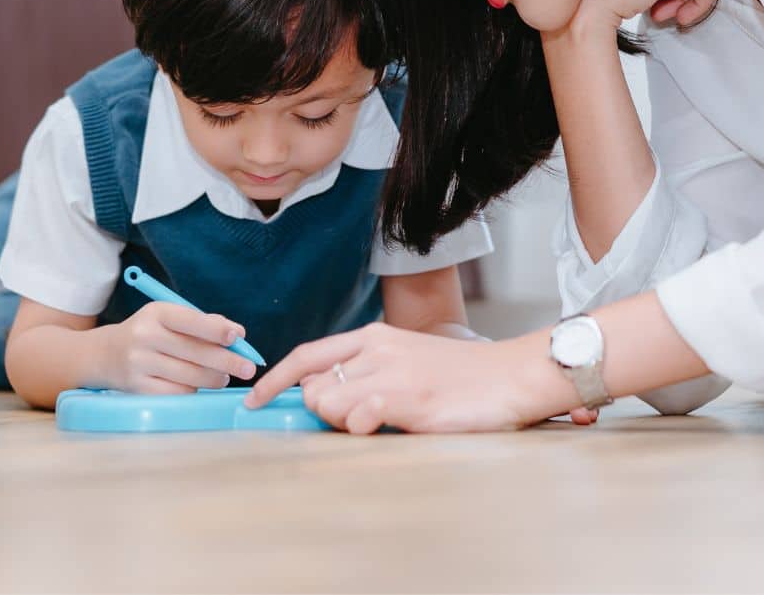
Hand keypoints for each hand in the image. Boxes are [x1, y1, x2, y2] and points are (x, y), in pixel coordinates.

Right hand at [101, 302, 257, 392]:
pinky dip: (193, 390)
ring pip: (190, 375)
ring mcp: (139, 364)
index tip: (238, 337)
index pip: (191, 321)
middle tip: (249, 368)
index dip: (216, 330)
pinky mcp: (138, 388)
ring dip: (214, 378)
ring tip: (223, 377)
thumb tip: (237, 335)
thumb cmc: (149, 333)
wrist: (104, 355)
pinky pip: (177, 392)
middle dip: (227, 361)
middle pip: (195, 352)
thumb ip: (201, 323)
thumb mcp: (168, 318)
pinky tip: (198, 385)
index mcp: (156, 313)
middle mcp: (145, 336)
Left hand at [243, 322, 572, 433]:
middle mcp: (377, 348)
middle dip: (320, 412)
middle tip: (358, 421)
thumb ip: (368, 372)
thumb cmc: (461, 378)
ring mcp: (390, 372)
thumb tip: (325, 396)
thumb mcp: (407, 361)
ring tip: (382, 422)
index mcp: (374, 335)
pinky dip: (362, 428)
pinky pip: (357, 418)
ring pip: (329, 404)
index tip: (252, 401)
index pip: (308, 354)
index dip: (274, 379)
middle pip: (313, 386)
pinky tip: (389, 425)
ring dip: (344, 424)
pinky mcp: (406, 398)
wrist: (511, 377)